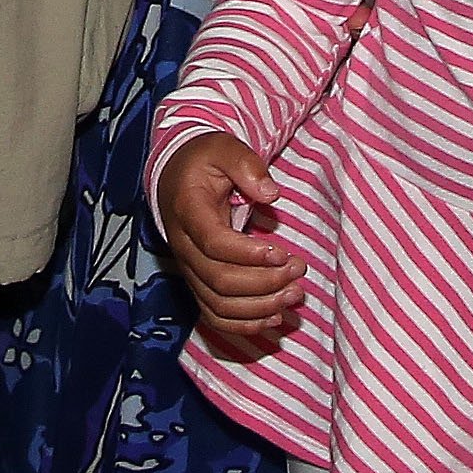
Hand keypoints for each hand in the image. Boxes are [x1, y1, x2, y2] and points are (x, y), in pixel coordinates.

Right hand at [154, 131, 305, 355]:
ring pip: (220, 304)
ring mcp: (189, 269)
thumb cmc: (203, 162)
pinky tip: (274, 317)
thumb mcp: (222, 148)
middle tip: (298, 269)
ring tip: (295, 293)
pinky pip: (216, 316)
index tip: (281, 252)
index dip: (248, 254)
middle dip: (264, 282)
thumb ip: (246, 165)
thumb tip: (271, 194)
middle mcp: (183, 246)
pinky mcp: (198, 283)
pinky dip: (244, 324)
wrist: (174, 178)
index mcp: (188, 211)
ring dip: (260, 306)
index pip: (214, 243)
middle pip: (220, 280)